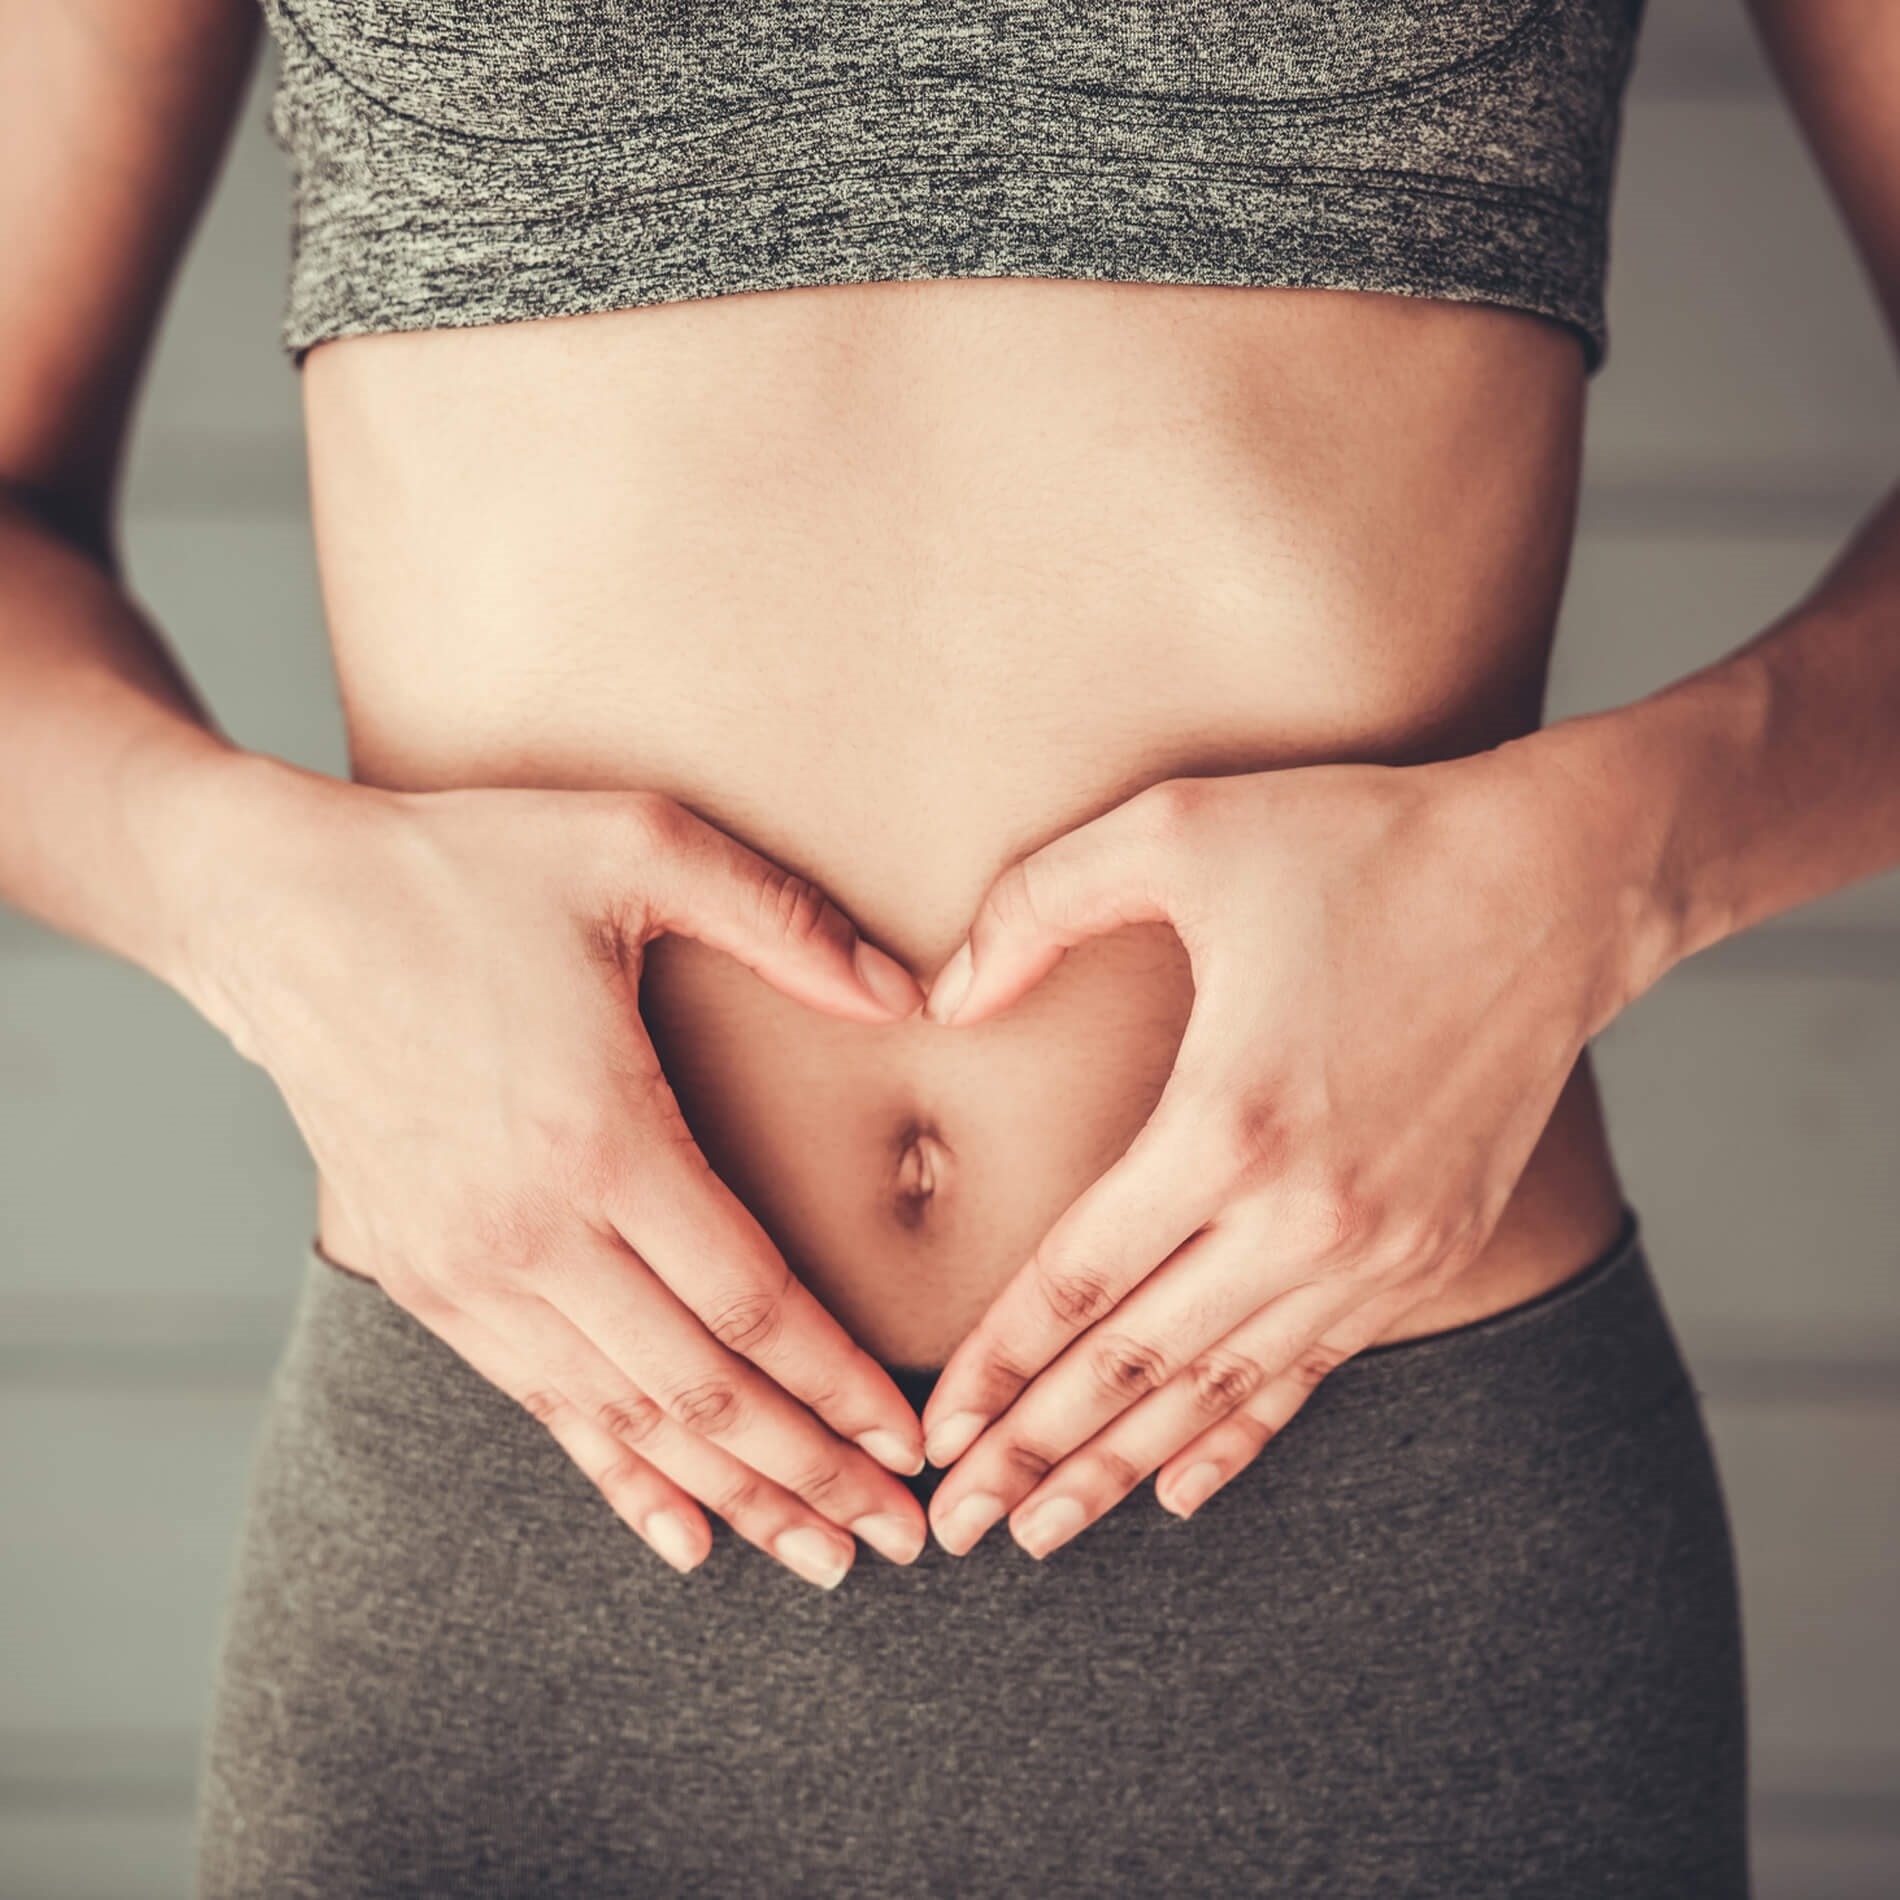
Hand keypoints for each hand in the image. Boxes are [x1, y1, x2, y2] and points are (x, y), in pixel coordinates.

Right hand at [188, 763, 931, 1587]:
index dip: (838, 1385)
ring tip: (817, 1555)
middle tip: (899, 1540)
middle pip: (699, 1389)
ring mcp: (467, 1267)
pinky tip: (681, 1533)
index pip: (749, 1302)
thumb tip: (911, 994)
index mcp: (600, 1134)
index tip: (909, 1442)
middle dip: (808, 1473)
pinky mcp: (424, 1278)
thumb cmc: (465, 867)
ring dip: (728, 1493)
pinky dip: (615, 1475)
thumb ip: (783, 918)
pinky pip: (538, 1404)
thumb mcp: (635, 844)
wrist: (277, 909)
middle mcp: (531, 1229)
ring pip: (623, 1418)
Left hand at [915, 748, 1656, 1558]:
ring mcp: (1376, 1248)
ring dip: (1125, 1466)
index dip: (998, 1364)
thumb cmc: (1361, 843)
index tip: (935, 1431)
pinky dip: (1240, 1434)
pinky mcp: (1427, 1252)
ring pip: (1220, 1388)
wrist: (1560, 882)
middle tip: (952, 1528)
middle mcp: (1304, 1214)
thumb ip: (1035, 905)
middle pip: (1137, 1363)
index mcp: (1229, 1121)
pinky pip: (1311, 1369)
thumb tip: (942, 997)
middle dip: (1036, 1452)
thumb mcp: (1174, 829)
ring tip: (1042, 1532)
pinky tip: (1183, 1489)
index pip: (1080, 1279)